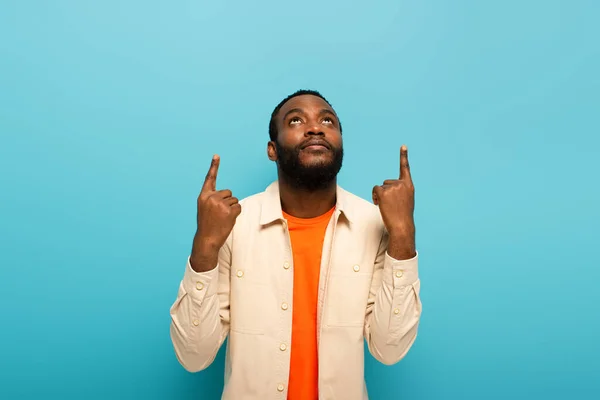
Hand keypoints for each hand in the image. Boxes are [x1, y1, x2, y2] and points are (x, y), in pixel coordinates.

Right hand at [190, 155, 240, 271]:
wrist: (207, 239)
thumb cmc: (207, 225)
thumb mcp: (205, 209)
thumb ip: (213, 199)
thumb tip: (228, 195)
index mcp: (204, 196)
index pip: (210, 178)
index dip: (214, 166)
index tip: (216, 155)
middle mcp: (211, 198)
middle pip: (228, 192)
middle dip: (227, 202)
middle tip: (220, 214)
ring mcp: (220, 204)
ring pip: (234, 200)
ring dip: (231, 209)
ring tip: (222, 218)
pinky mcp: (229, 211)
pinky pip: (238, 207)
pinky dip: (236, 214)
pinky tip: (227, 220)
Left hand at [372, 145, 415, 258]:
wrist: (402, 226)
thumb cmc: (403, 216)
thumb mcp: (405, 201)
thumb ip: (399, 191)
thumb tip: (385, 188)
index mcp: (409, 186)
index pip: (405, 168)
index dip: (403, 157)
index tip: (403, 146)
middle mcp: (401, 184)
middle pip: (387, 182)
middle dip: (386, 192)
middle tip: (392, 205)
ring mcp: (392, 187)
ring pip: (380, 187)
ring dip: (380, 196)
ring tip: (388, 207)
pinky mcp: (384, 191)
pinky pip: (375, 189)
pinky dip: (375, 196)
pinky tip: (379, 204)